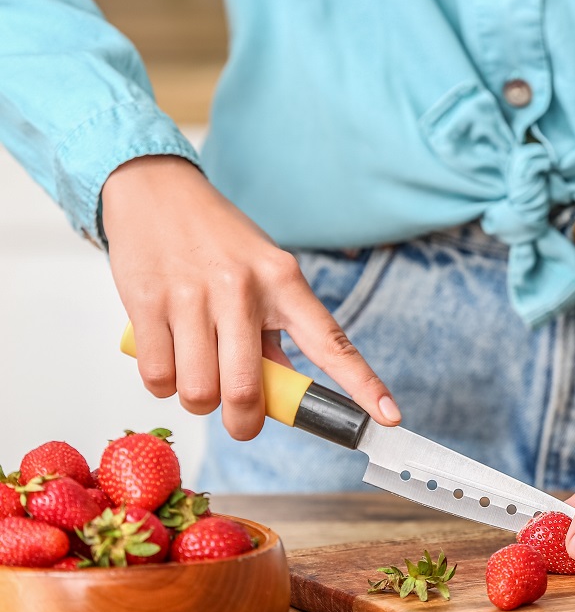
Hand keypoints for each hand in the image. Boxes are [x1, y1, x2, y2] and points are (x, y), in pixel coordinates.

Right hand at [102, 155, 400, 439]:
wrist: (154, 189)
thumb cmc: (219, 242)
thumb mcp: (263, 275)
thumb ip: (278, 334)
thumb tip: (286, 396)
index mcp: (285, 282)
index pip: (332, 343)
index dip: (363, 385)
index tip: (390, 416)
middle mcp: (242, 289)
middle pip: (246, 390)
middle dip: (244, 422)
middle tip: (242, 420)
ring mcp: (192, 297)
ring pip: (198, 392)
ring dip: (200, 400)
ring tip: (199, 371)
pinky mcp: (147, 304)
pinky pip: (158, 378)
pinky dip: (164, 385)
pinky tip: (171, 359)